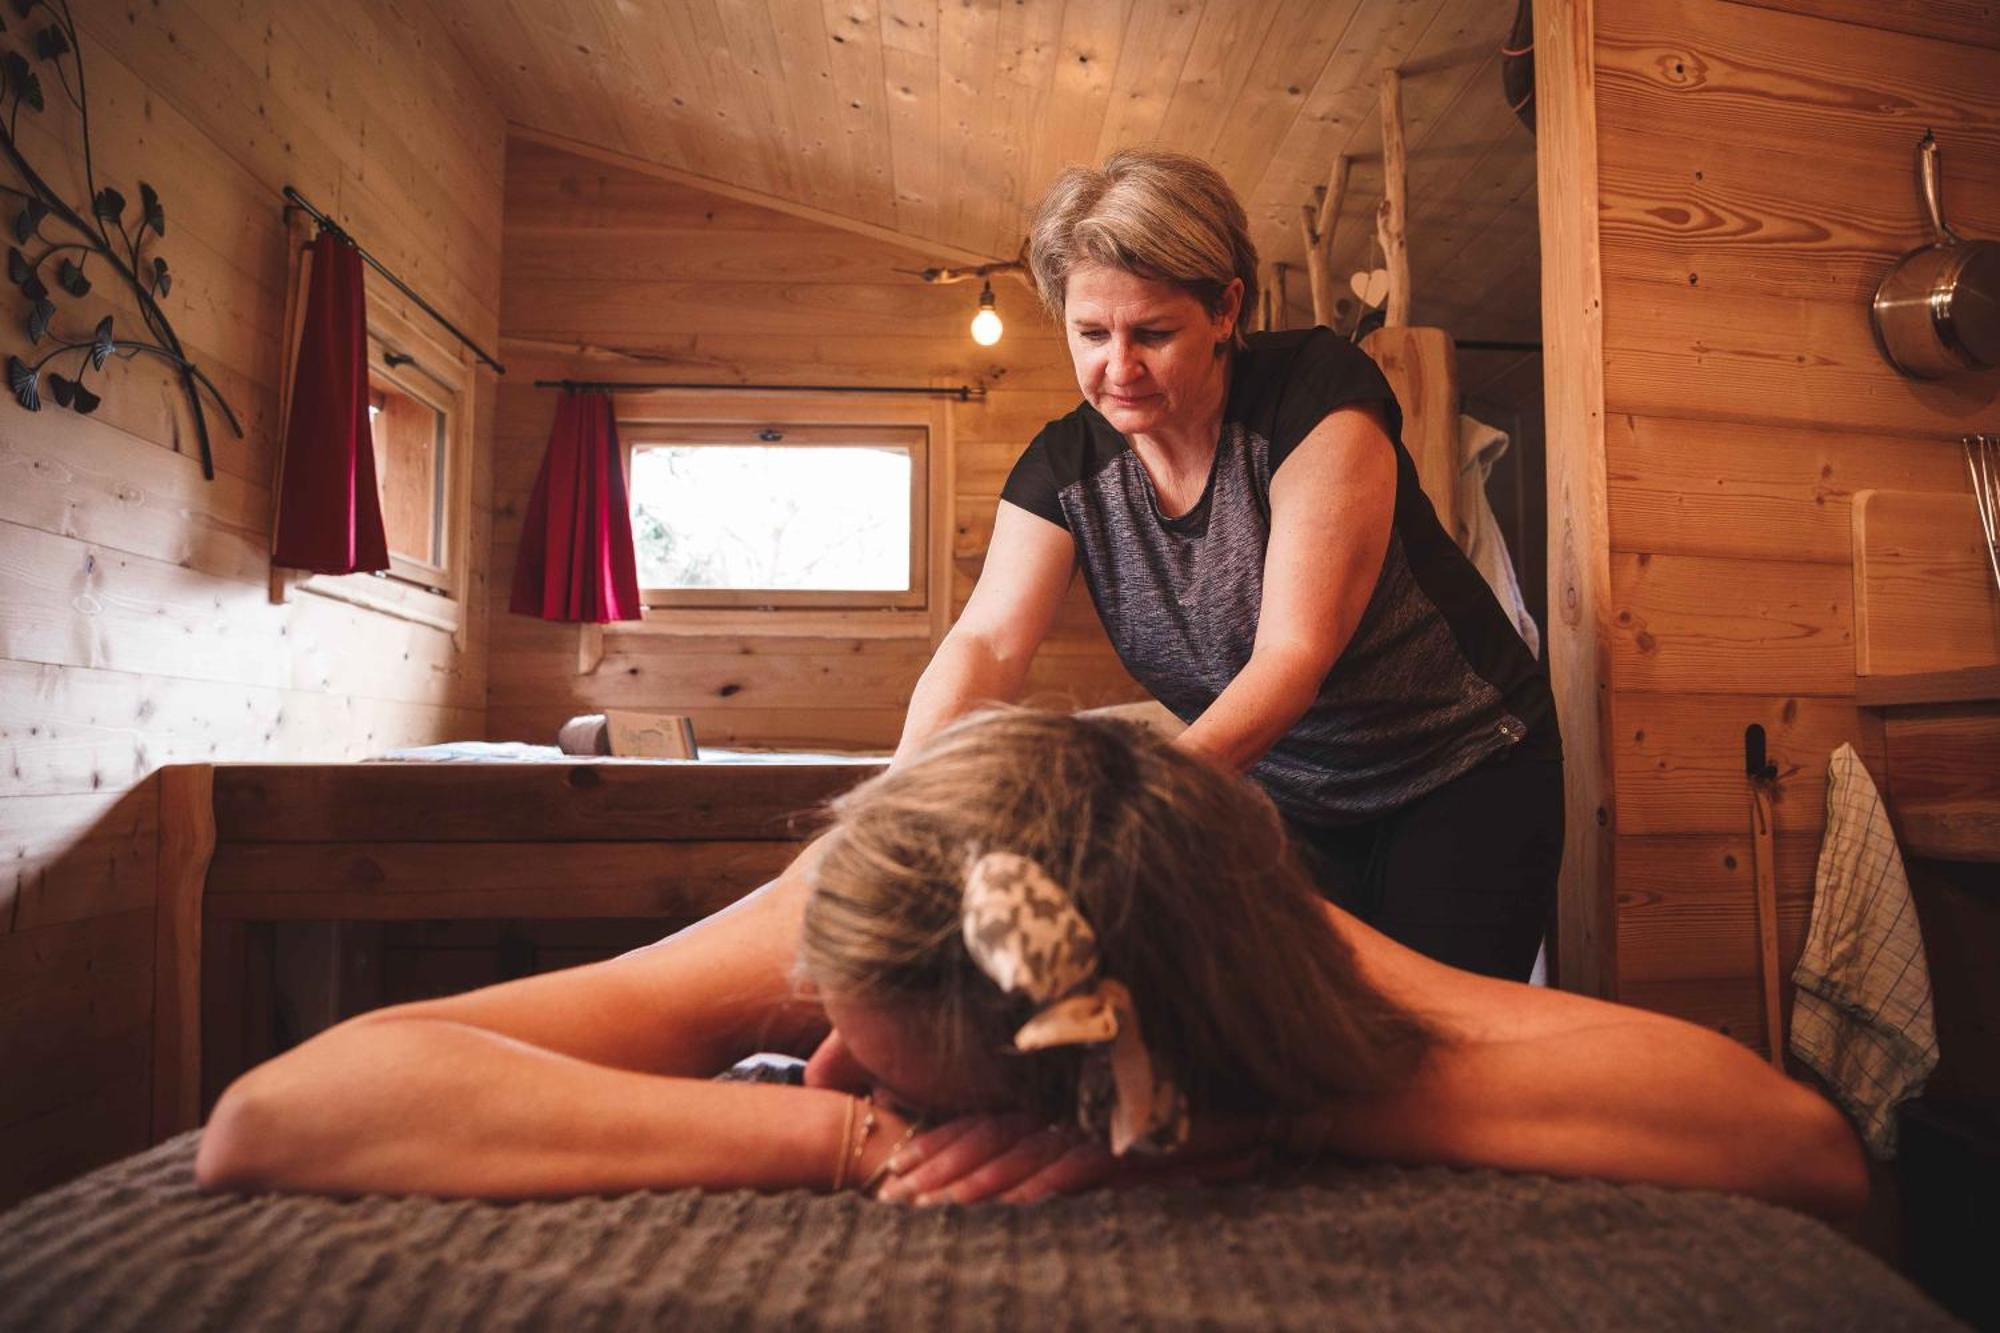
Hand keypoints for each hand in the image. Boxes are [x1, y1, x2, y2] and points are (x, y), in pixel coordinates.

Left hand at [876, 1113, 1266, 1205]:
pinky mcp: (1130, 1137)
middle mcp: (1068, 1106)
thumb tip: (1017, 1187)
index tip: (893, 1174)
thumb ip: (1065, 1152)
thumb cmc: (1179, 1120)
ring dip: (974, 1183)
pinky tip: (1012, 1206)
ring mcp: (1096, 1120)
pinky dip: (1044, 1184)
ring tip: (930, 1210)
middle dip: (936, 1170)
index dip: (937, 1148)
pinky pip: (1078, 1162)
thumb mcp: (1108, 1136)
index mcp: (1056, 1102)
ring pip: (1022, 1151)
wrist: (1250, 1103)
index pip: (984, 1124)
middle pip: (988, 1137)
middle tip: (889, 1201)